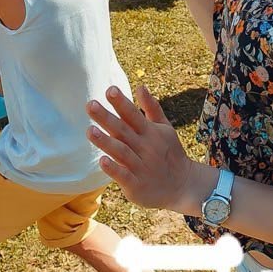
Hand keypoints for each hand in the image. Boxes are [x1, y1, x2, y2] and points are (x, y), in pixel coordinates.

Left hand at [86, 85, 204, 212]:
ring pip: (121, 152)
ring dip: (105, 141)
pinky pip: (124, 176)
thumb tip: (140, 86)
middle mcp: (145, 147)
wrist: (183, 186)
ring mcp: (140, 166)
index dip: (121, 103)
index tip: (109, 89)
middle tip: (90, 105)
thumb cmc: (169, 153)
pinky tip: (102, 161)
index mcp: (150, 132)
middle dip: (106, 118)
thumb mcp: (164, 128)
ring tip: (89, 130)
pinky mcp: (136, 185)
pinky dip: (114, 169)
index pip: (133, 115)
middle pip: (123, 130)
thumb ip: (151, 108)